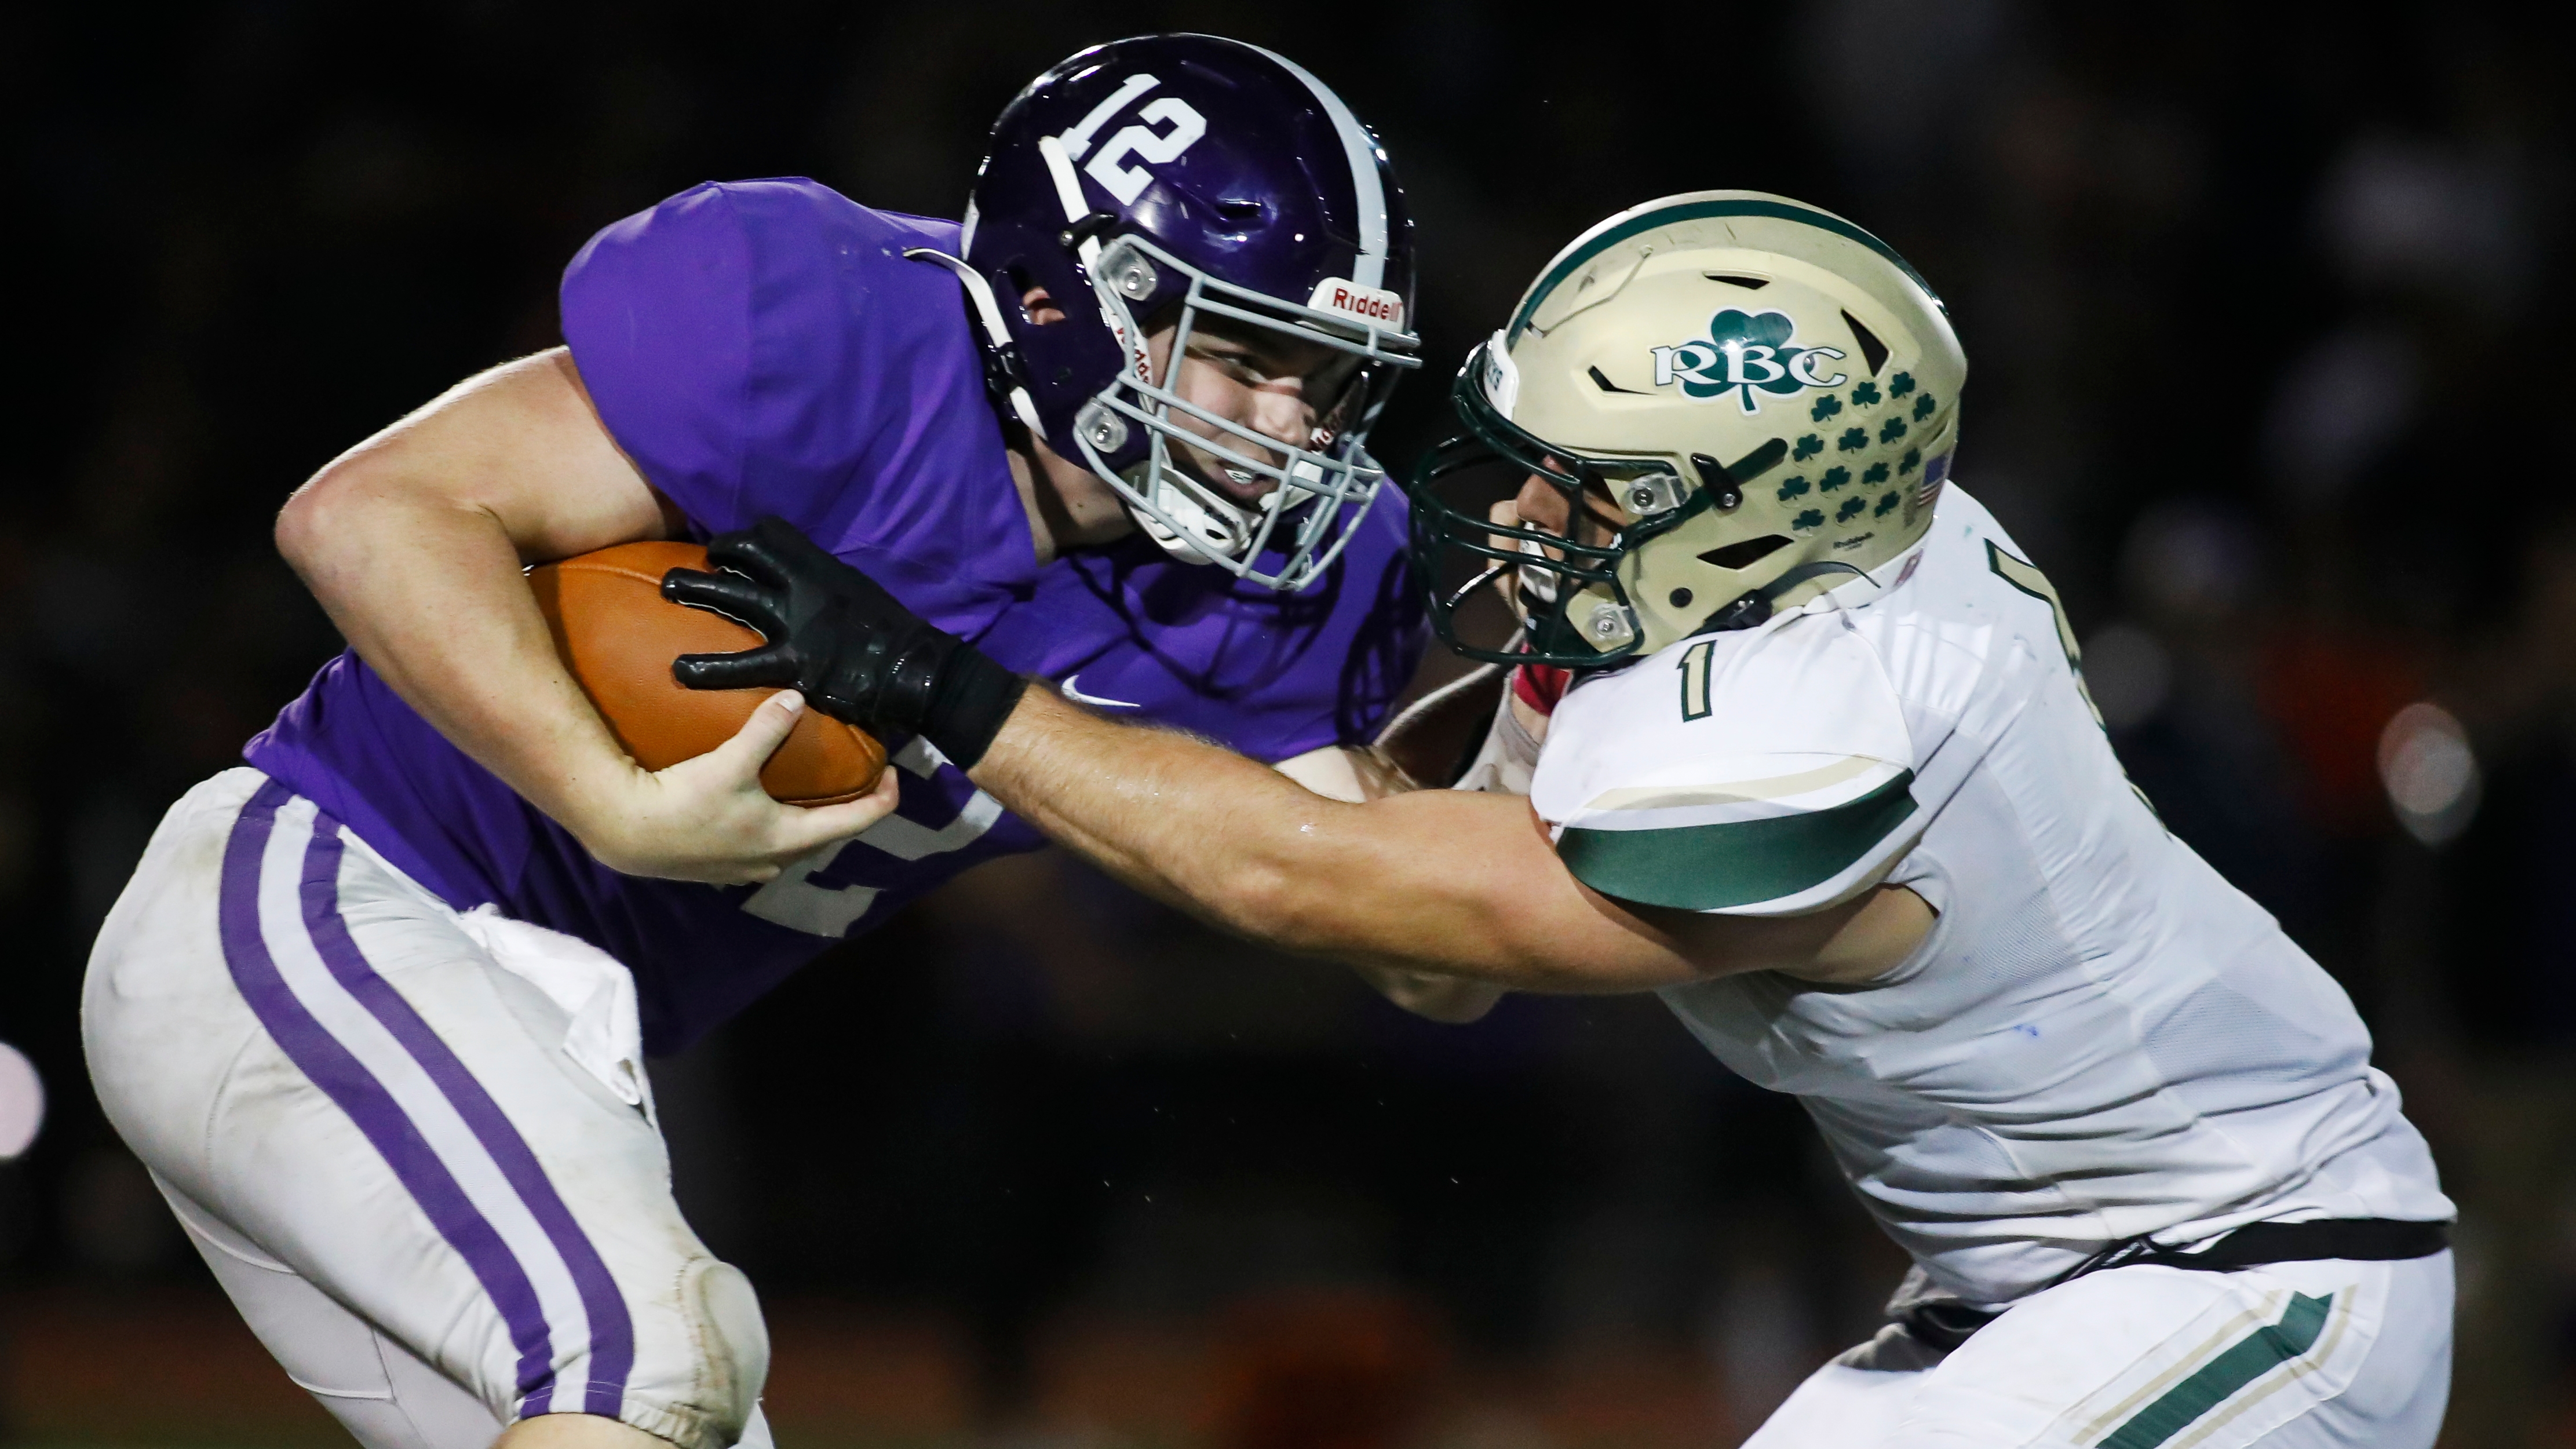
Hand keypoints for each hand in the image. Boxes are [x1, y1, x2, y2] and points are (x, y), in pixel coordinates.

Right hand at [575, 689, 901, 883]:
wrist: (628, 833)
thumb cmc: (684, 802)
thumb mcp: (732, 762)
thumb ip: (767, 729)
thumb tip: (796, 696)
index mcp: (789, 840)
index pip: (854, 822)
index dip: (881, 799)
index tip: (895, 776)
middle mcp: (774, 861)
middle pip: (827, 835)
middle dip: (850, 808)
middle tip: (864, 778)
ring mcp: (746, 868)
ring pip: (796, 843)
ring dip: (814, 818)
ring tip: (822, 790)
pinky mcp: (721, 865)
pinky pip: (768, 844)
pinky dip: (782, 824)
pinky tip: (770, 807)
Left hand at [661, 517, 1026, 767]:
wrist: (918, 670)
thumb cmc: (892, 633)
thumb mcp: (858, 590)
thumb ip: (826, 583)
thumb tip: (801, 580)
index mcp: (822, 568)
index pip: (772, 535)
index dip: (743, 540)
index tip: (728, 549)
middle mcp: (804, 588)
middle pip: (745, 557)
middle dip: (712, 557)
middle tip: (686, 566)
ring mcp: (797, 623)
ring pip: (734, 596)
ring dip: (695, 589)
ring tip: (665, 587)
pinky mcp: (794, 664)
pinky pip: (741, 662)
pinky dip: (707, 667)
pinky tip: (680, 670)